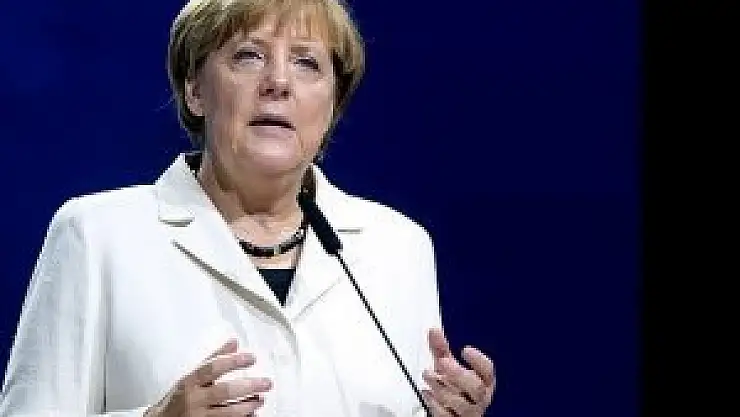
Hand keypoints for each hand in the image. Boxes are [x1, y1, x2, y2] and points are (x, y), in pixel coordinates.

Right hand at [144, 339, 271, 416]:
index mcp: (190, 382)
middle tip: (266, 382)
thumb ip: (214, 359)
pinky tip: (252, 415)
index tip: (251, 358)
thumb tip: (234, 342)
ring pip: (228, 413)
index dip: (232, 362)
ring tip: (261, 399)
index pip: (212, 369)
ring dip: (248, 405)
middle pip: (224, 391)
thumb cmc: (180, 398)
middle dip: (248, 386)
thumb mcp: (192, 376)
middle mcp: (194, 400)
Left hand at [421, 329, 495, 416]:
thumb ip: (441, 350)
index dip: (479, 360)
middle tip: (442, 362)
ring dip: (442, 388)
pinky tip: (427, 394)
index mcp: (482, 381)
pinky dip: (436, 405)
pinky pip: (448, 416)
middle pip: (477, 388)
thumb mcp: (447, 367)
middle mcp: (478, 398)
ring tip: (428, 375)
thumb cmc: (453, 388)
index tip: (465, 349)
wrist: (450, 412)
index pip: (487, 371)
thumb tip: (433, 331)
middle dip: (458, 374)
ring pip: (463, 404)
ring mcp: (468, 412)